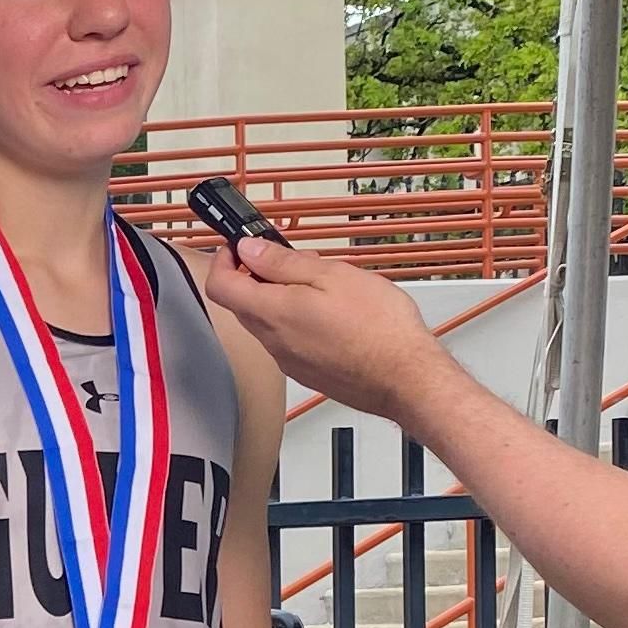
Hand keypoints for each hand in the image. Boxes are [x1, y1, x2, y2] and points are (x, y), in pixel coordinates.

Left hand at [204, 238, 458, 425]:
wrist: (407, 379)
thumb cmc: (379, 329)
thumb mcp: (331, 275)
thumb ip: (281, 263)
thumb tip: (249, 250)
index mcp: (272, 313)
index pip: (220, 286)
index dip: (223, 261)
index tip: (238, 247)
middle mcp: (273, 342)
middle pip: (243, 304)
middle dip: (258, 275)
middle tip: (292, 259)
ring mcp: (289, 361)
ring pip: (268, 321)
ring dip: (281, 297)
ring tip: (321, 283)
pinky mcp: (307, 372)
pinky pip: (288, 340)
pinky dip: (297, 319)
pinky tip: (330, 312)